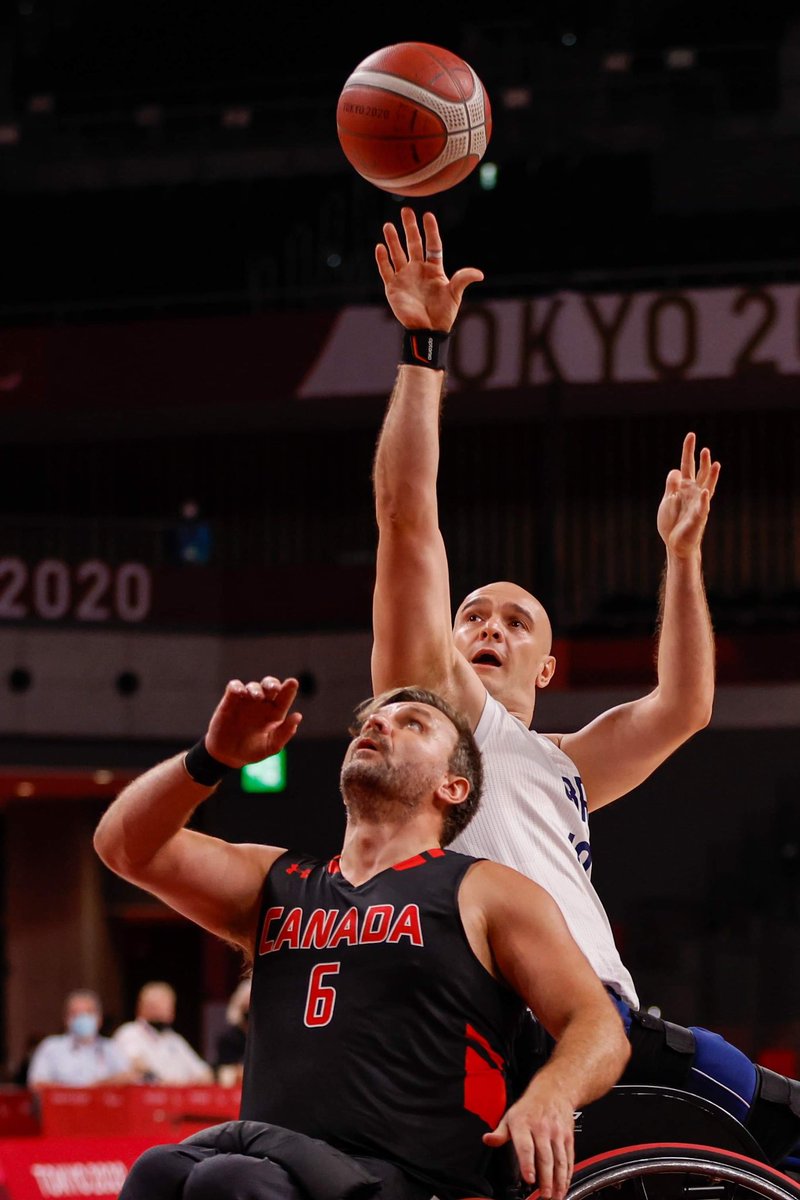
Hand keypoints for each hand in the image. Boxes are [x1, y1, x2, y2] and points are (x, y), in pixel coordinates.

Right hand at [205, 677, 301, 767]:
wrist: (228, 756)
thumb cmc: (252, 751)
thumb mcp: (271, 746)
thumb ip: (284, 733)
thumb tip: (298, 716)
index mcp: (274, 713)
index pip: (284, 698)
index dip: (289, 689)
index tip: (293, 682)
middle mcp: (261, 704)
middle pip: (269, 685)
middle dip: (272, 683)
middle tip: (274, 688)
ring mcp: (245, 701)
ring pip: (253, 686)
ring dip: (256, 689)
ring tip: (257, 697)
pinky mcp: (229, 701)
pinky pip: (234, 687)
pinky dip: (237, 687)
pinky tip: (241, 692)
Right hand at [375, 207, 482, 331]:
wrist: (428, 331)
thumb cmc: (443, 314)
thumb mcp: (455, 294)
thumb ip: (462, 280)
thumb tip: (479, 274)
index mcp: (434, 269)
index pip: (432, 245)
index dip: (430, 231)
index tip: (428, 215)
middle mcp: (418, 269)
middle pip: (413, 244)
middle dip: (409, 228)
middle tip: (405, 210)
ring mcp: (404, 277)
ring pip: (397, 254)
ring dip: (393, 240)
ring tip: (388, 225)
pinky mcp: (393, 287)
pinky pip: (386, 270)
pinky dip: (382, 259)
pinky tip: (380, 247)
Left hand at [482, 1080, 574, 1199]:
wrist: (554, 1091)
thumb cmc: (530, 1107)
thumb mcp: (510, 1116)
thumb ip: (500, 1133)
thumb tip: (488, 1140)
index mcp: (524, 1124)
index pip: (526, 1147)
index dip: (528, 1164)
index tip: (529, 1179)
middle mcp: (542, 1129)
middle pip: (545, 1157)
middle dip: (546, 1179)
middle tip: (545, 1195)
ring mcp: (557, 1133)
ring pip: (559, 1160)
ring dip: (559, 1181)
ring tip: (555, 1196)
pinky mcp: (568, 1137)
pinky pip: (569, 1158)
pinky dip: (568, 1174)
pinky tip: (564, 1185)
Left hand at [657, 432, 720, 557]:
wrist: (676, 543)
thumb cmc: (672, 521)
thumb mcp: (667, 500)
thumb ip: (671, 485)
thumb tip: (676, 470)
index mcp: (684, 487)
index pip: (687, 465)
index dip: (688, 450)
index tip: (691, 435)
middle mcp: (694, 492)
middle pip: (699, 472)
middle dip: (702, 460)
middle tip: (704, 448)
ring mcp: (698, 503)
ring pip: (707, 486)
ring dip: (711, 475)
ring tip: (714, 463)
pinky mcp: (699, 517)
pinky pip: (702, 507)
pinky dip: (703, 499)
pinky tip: (705, 491)